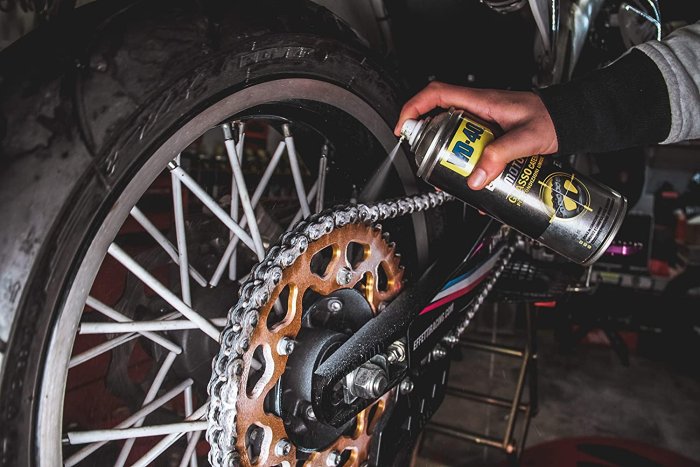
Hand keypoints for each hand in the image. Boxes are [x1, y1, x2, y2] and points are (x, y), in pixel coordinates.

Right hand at [395, 81, 557, 189]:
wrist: (570, 120)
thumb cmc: (552, 119)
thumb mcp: (526, 139)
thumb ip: (500, 156)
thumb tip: (475, 177)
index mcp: (481, 101)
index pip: (436, 94)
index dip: (414, 108)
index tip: (404, 127)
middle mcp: (478, 109)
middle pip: (438, 118)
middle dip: (427, 141)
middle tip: (426, 161)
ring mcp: (482, 122)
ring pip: (452, 136)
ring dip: (445, 156)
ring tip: (448, 175)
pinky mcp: (490, 135)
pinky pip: (468, 146)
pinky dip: (465, 162)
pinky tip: (472, 180)